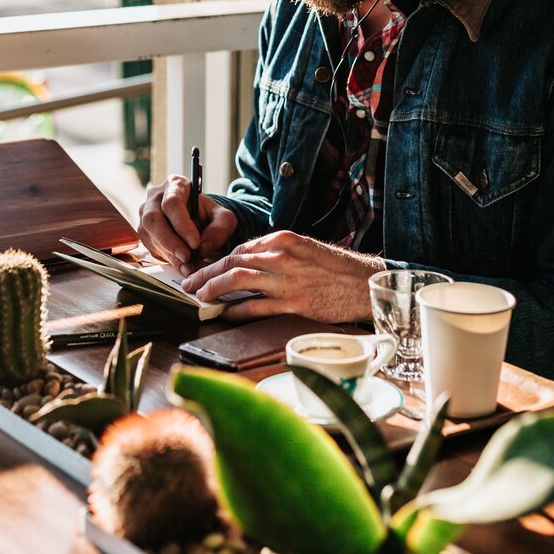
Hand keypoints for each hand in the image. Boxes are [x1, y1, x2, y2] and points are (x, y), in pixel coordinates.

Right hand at [138, 174, 237, 273]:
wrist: (201, 221)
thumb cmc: (209, 215)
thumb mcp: (224, 218)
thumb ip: (219, 230)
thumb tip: (202, 247)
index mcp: (175, 185)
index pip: (172, 203)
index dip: (181, 224)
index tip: (195, 243)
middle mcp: (155, 197)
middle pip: (153, 219)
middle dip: (170, 242)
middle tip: (187, 257)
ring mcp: (146, 214)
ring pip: (149, 235)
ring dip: (168, 253)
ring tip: (187, 265)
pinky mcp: (145, 232)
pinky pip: (150, 246)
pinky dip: (166, 258)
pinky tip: (181, 264)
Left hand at [182, 230, 382, 321]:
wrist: (364, 284)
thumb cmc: (335, 268)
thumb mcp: (304, 248)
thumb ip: (277, 252)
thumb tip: (248, 263)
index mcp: (283, 239)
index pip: (240, 248)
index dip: (218, 261)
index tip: (205, 270)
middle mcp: (281, 256)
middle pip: (231, 262)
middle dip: (205, 274)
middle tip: (189, 284)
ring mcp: (286, 280)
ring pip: (237, 280)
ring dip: (213, 289)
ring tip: (200, 298)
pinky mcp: (293, 304)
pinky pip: (255, 307)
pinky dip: (236, 310)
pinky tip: (225, 314)